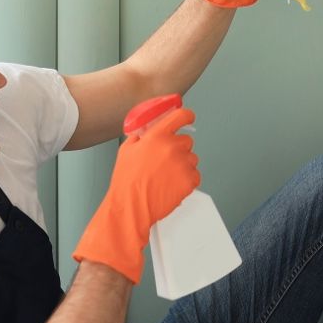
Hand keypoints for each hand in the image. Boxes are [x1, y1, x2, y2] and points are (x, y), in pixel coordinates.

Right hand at [72, 107, 199, 283]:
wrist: (131, 206)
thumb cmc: (127, 181)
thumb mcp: (126, 150)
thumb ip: (140, 136)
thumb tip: (147, 131)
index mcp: (157, 136)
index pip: (181, 116)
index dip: (186, 116)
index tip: (188, 118)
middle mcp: (173, 147)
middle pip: (187, 141)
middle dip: (178, 149)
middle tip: (165, 161)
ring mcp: (183, 164)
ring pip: (192, 159)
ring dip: (183, 165)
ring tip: (166, 176)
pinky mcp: (190, 180)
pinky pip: (195, 175)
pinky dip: (187, 180)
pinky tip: (172, 184)